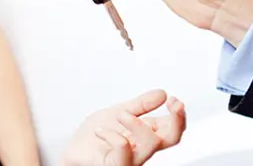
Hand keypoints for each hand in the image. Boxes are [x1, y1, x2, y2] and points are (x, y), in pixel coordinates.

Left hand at [61, 89, 185, 165]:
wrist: (73, 152)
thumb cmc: (94, 138)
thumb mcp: (118, 112)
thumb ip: (139, 105)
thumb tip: (162, 93)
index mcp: (145, 136)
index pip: (173, 130)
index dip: (179, 115)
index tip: (173, 100)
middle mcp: (141, 149)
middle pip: (171, 139)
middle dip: (176, 119)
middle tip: (171, 101)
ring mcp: (129, 160)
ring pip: (150, 146)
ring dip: (137, 123)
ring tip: (120, 115)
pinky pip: (123, 156)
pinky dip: (114, 137)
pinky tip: (101, 130)